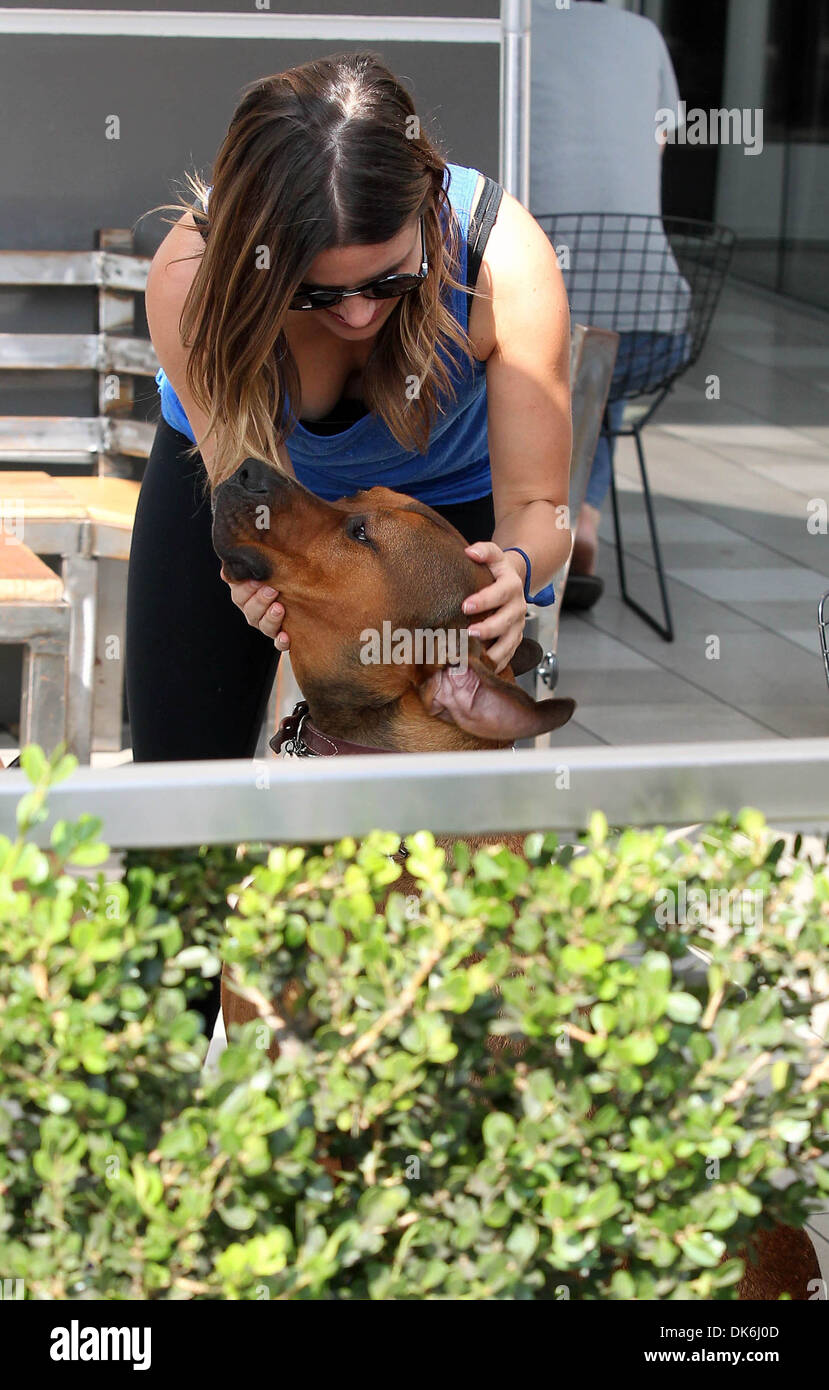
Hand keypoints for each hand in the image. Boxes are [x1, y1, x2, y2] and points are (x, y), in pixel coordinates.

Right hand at [220, 567, 289, 650]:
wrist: (305, 592)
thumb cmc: (282, 575)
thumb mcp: (269, 568)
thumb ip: (253, 565)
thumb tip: (227, 567)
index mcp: (247, 595)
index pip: (239, 593)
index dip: (246, 587)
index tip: (258, 579)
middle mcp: (255, 612)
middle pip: (250, 610)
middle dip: (260, 600)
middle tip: (272, 590)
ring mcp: (268, 626)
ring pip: (263, 625)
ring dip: (270, 618)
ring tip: (279, 608)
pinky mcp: (282, 638)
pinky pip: (279, 644)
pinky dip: (281, 641)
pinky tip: (285, 636)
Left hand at [461, 541, 526, 673]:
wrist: (514, 581)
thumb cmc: (497, 570)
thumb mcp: (494, 555)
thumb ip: (484, 551)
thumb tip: (470, 552)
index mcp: (511, 586)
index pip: (500, 593)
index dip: (484, 600)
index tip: (465, 605)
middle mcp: (517, 607)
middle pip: (506, 621)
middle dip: (489, 629)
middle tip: (469, 633)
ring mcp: (517, 625)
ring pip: (510, 642)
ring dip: (494, 652)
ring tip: (477, 660)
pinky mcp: (515, 638)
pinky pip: (509, 654)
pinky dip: (498, 663)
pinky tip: (483, 671)